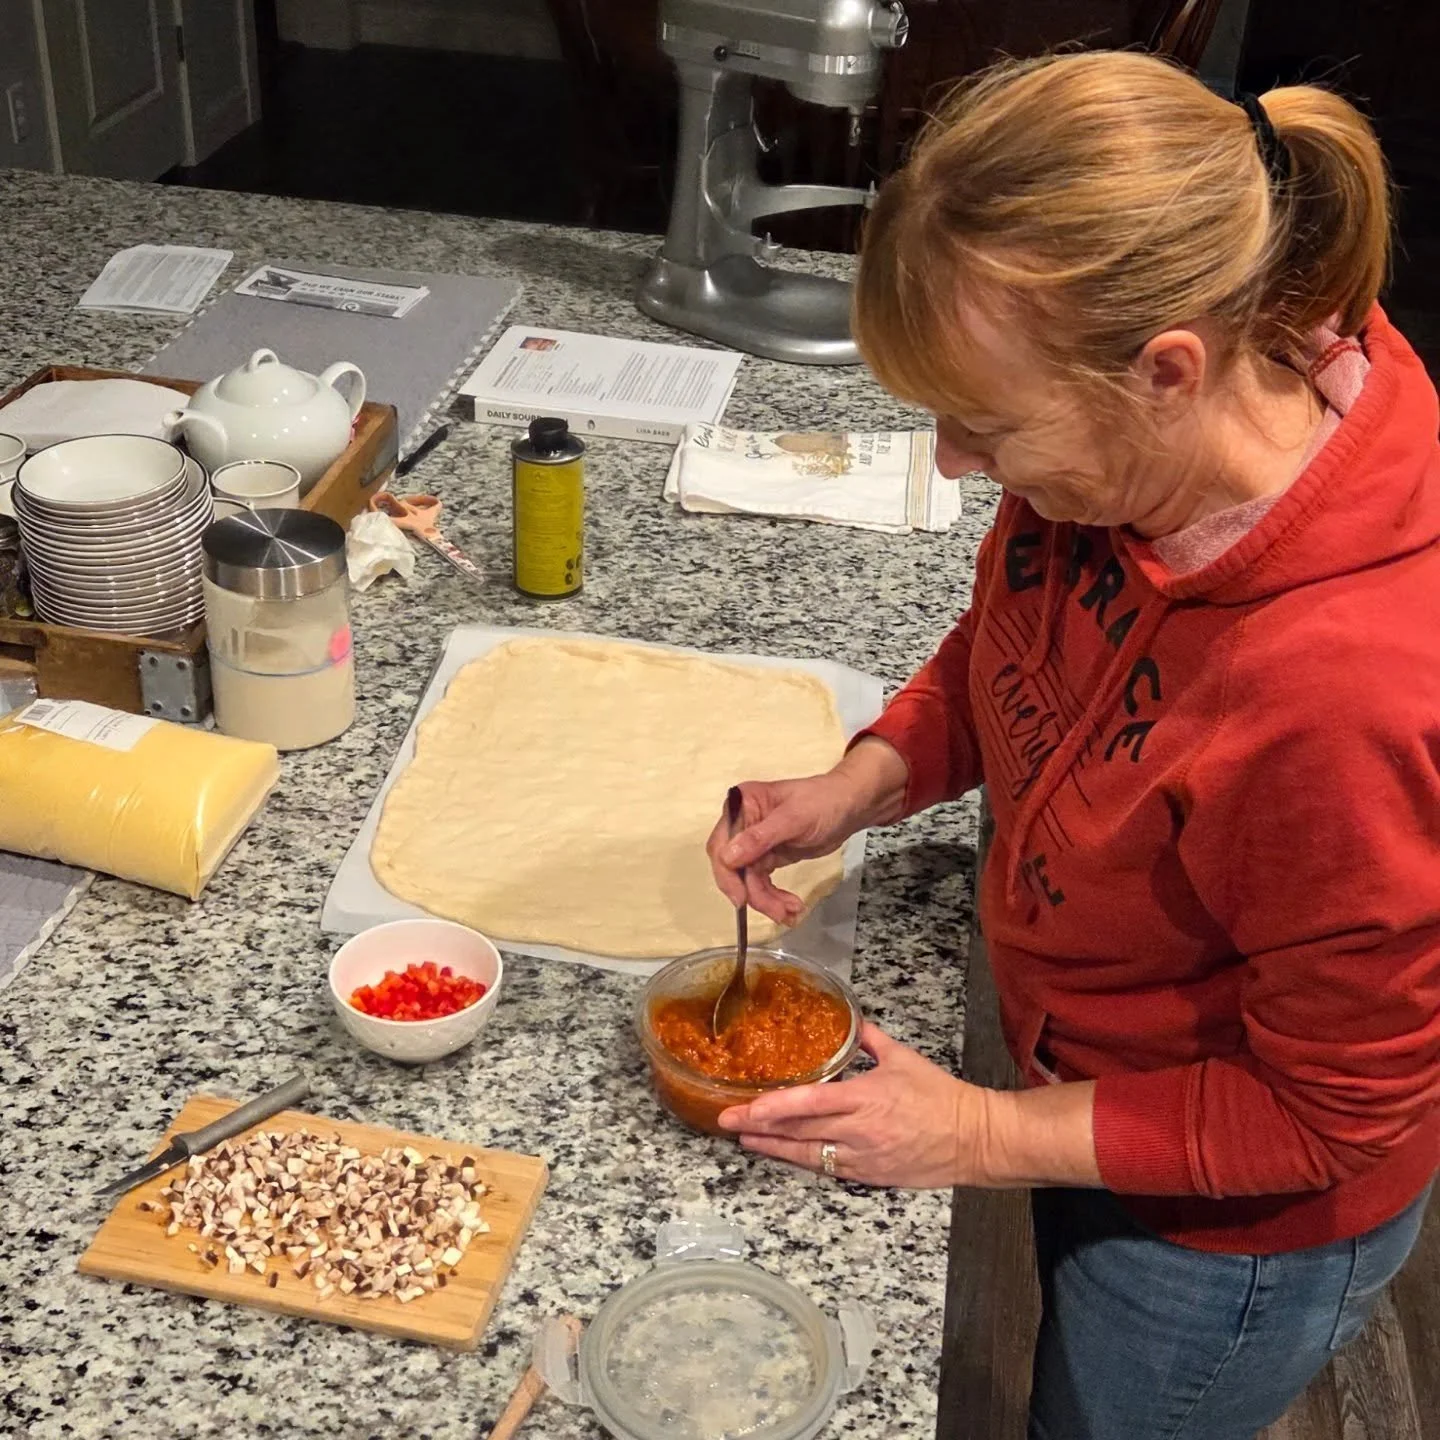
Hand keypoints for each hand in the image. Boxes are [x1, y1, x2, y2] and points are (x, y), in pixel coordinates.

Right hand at [707, 738, 908, 924]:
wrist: (849, 806)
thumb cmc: (823, 802)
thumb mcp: (794, 818)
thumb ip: (760, 837)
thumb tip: (728, 858)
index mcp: (742, 805)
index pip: (721, 843)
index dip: (727, 873)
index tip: (742, 899)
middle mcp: (742, 824)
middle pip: (731, 867)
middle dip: (751, 892)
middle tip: (774, 911)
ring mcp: (754, 843)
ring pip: (748, 880)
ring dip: (766, 900)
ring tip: (789, 912)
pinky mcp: (768, 857)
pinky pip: (761, 883)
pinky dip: (773, 898)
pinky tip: (789, 907)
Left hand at [717, 1023, 991, 1187]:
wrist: (974, 1139)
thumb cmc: (941, 1096)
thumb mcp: (902, 1057)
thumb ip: (868, 1040)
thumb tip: (850, 1022)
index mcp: (866, 1098)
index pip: (810, 1104)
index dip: (775, 1107)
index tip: (747, 1107)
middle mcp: (859, 1131)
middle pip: (799, 1133)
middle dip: (760, 1127)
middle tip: (727, 1123)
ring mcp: (863, 1158)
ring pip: (807, 1155)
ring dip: (774, 1148)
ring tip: (745, 1139)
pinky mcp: (870, 1176)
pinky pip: (828, 1168)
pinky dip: (803, 1160)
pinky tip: (783, 1154)